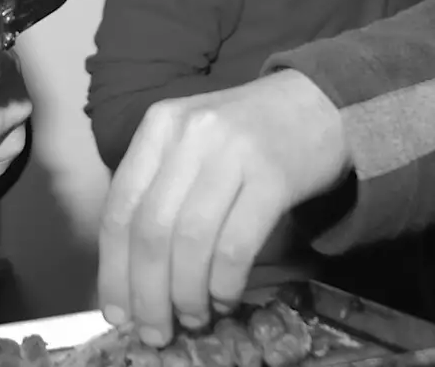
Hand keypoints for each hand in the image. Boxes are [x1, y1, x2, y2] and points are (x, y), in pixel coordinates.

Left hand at [96, 70, 350, 347]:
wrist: (321, 104)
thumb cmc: (249, 133)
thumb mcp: (193, 142)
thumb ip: (161, 189)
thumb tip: (132, 274)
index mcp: (160, 125)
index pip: (120, 206)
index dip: (113, 268)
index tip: (116, 311)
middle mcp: (190, 133)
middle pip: (151, 229)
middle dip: (147, 292)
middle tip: (153, 331)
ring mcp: (232, 151)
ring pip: (190, 241)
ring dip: (186, 293)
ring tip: (192, 318)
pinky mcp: (273, 175)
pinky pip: (235, 244)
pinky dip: (224, 282)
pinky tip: (224, 298)